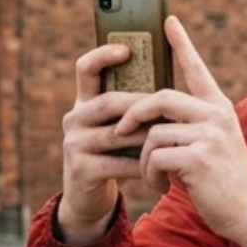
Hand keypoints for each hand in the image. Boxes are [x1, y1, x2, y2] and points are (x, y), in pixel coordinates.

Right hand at [54, 44, 154, 245]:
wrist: (90, 197)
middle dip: (141, 105)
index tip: (127, 49)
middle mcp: (74, 117)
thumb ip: (135, 105)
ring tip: (172, 138)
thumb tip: (173, 79)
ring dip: (147, 137)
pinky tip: (162, 169)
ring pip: (117, 133)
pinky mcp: (79, 168)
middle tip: (170, 107)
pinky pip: (117, 163)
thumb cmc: (116, 154)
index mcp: (85, 101)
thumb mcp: (122, 126)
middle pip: (109, 101)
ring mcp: (73, 143)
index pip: (86, 68)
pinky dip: (142, 166)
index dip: (103, 55)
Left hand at [122, 17, 246, 246]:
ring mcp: (209, 135)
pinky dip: (150, 174)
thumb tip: (154, 117)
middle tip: (120, 131)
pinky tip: (161, 186)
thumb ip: (193, 126)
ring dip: (143, 158)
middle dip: (133, 114)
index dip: (181, 43)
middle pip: (160, 97)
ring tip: (153, 175)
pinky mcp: (199, 158)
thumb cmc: (226, 182)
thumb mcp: (214, 144)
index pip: (196, 68)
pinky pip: (155, 156)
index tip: (168, 20)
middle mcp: (216, 114)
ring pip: (153, 133)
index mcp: (218, 107)